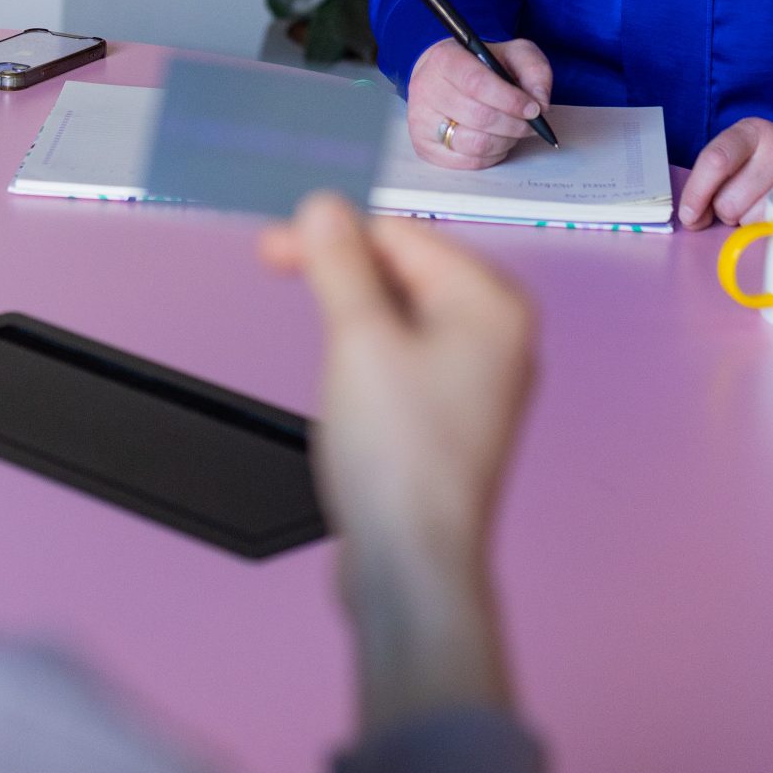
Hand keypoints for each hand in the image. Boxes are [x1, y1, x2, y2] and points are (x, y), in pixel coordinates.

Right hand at [260, 193, 536, 728]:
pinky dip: (365, 350)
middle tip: (275, 268)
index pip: (401, 233)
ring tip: (317, 338)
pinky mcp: (452, 415)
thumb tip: (325, 207)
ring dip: (349, 310)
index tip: (273, 247)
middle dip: (339, 268)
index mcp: (493, 302)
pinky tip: (343, 376)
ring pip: (401, 312)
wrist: (414, 565)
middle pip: (404, 268)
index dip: (330, 235)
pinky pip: (405, 354)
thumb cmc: (400, 459)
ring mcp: (479, 378)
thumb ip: (339, 263)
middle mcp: (499, 334)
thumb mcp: (357, 339)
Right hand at [405, 37, 553, 170]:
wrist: (445, 76)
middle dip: (514, 124)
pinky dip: (492, 155)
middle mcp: (427, 89)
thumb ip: (534, 70)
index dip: (510, 100)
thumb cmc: (480, 66)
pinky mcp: (425, 146)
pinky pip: (468, 162)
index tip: (533, 109)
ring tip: (513, 131)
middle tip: (531, 124)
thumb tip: (540, 102)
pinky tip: (497, 141)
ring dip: (504, 142)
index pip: (476, 83)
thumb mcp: (512, 54)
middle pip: (478, 117)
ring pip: (474, 144)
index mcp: (445, 59)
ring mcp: (422, 121)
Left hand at [677, 116, 772, 229]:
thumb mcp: (744, 152)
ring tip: (767, 203)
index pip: (716, 160)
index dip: (696, 193)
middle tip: (744, 200)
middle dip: (727, 211)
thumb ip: (714, 177)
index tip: (690, 216)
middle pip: (729, 202)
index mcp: (751, 131)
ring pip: (751, 221)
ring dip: (751, 221)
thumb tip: (693, 219)